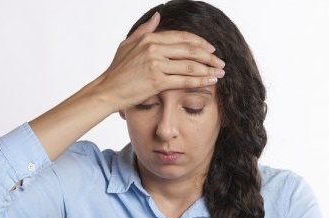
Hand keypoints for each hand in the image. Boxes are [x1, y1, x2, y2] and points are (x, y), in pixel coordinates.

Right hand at [92, 11, 225, 110]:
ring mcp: (156, 64)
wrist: (107, 90)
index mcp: (149, 38)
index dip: (200, 43)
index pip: (181, 37)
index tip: (211, 49)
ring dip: (208, 69)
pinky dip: (200, 81)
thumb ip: (144, 30)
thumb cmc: (116, 70)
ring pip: (190, 65)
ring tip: (219, 73)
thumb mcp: (128, 44)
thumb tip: (158, 16)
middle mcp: (154, 49)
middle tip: (220, 62)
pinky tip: (210, 81)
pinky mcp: (157, 81)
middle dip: (209, 57)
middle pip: (190, 50)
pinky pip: (184, 80)